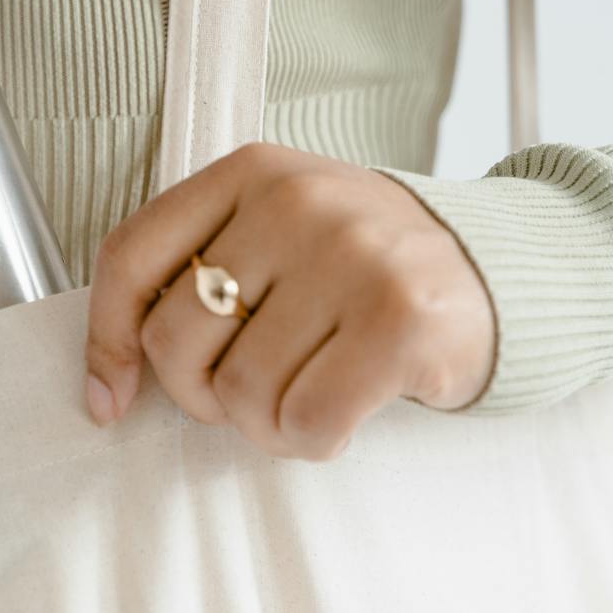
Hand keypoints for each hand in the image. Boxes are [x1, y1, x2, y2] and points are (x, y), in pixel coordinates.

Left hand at [83, 143, 495, 458]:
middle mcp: (296, 201)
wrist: (506, 272)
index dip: (107, 339)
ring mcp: (352, 256)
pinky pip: (307, 421)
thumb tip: (107, 384)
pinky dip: (314, 440)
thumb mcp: (278, 235)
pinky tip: (344, 414)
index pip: (130, 256)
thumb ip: (198, 275)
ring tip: (312, 394)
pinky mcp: (400, 320)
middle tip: (253, 391)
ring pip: (242, 392)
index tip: (111, 397)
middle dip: (204, 393)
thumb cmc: (368, 269)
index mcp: (250, 172)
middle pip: (177, 338)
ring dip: (268, 423)